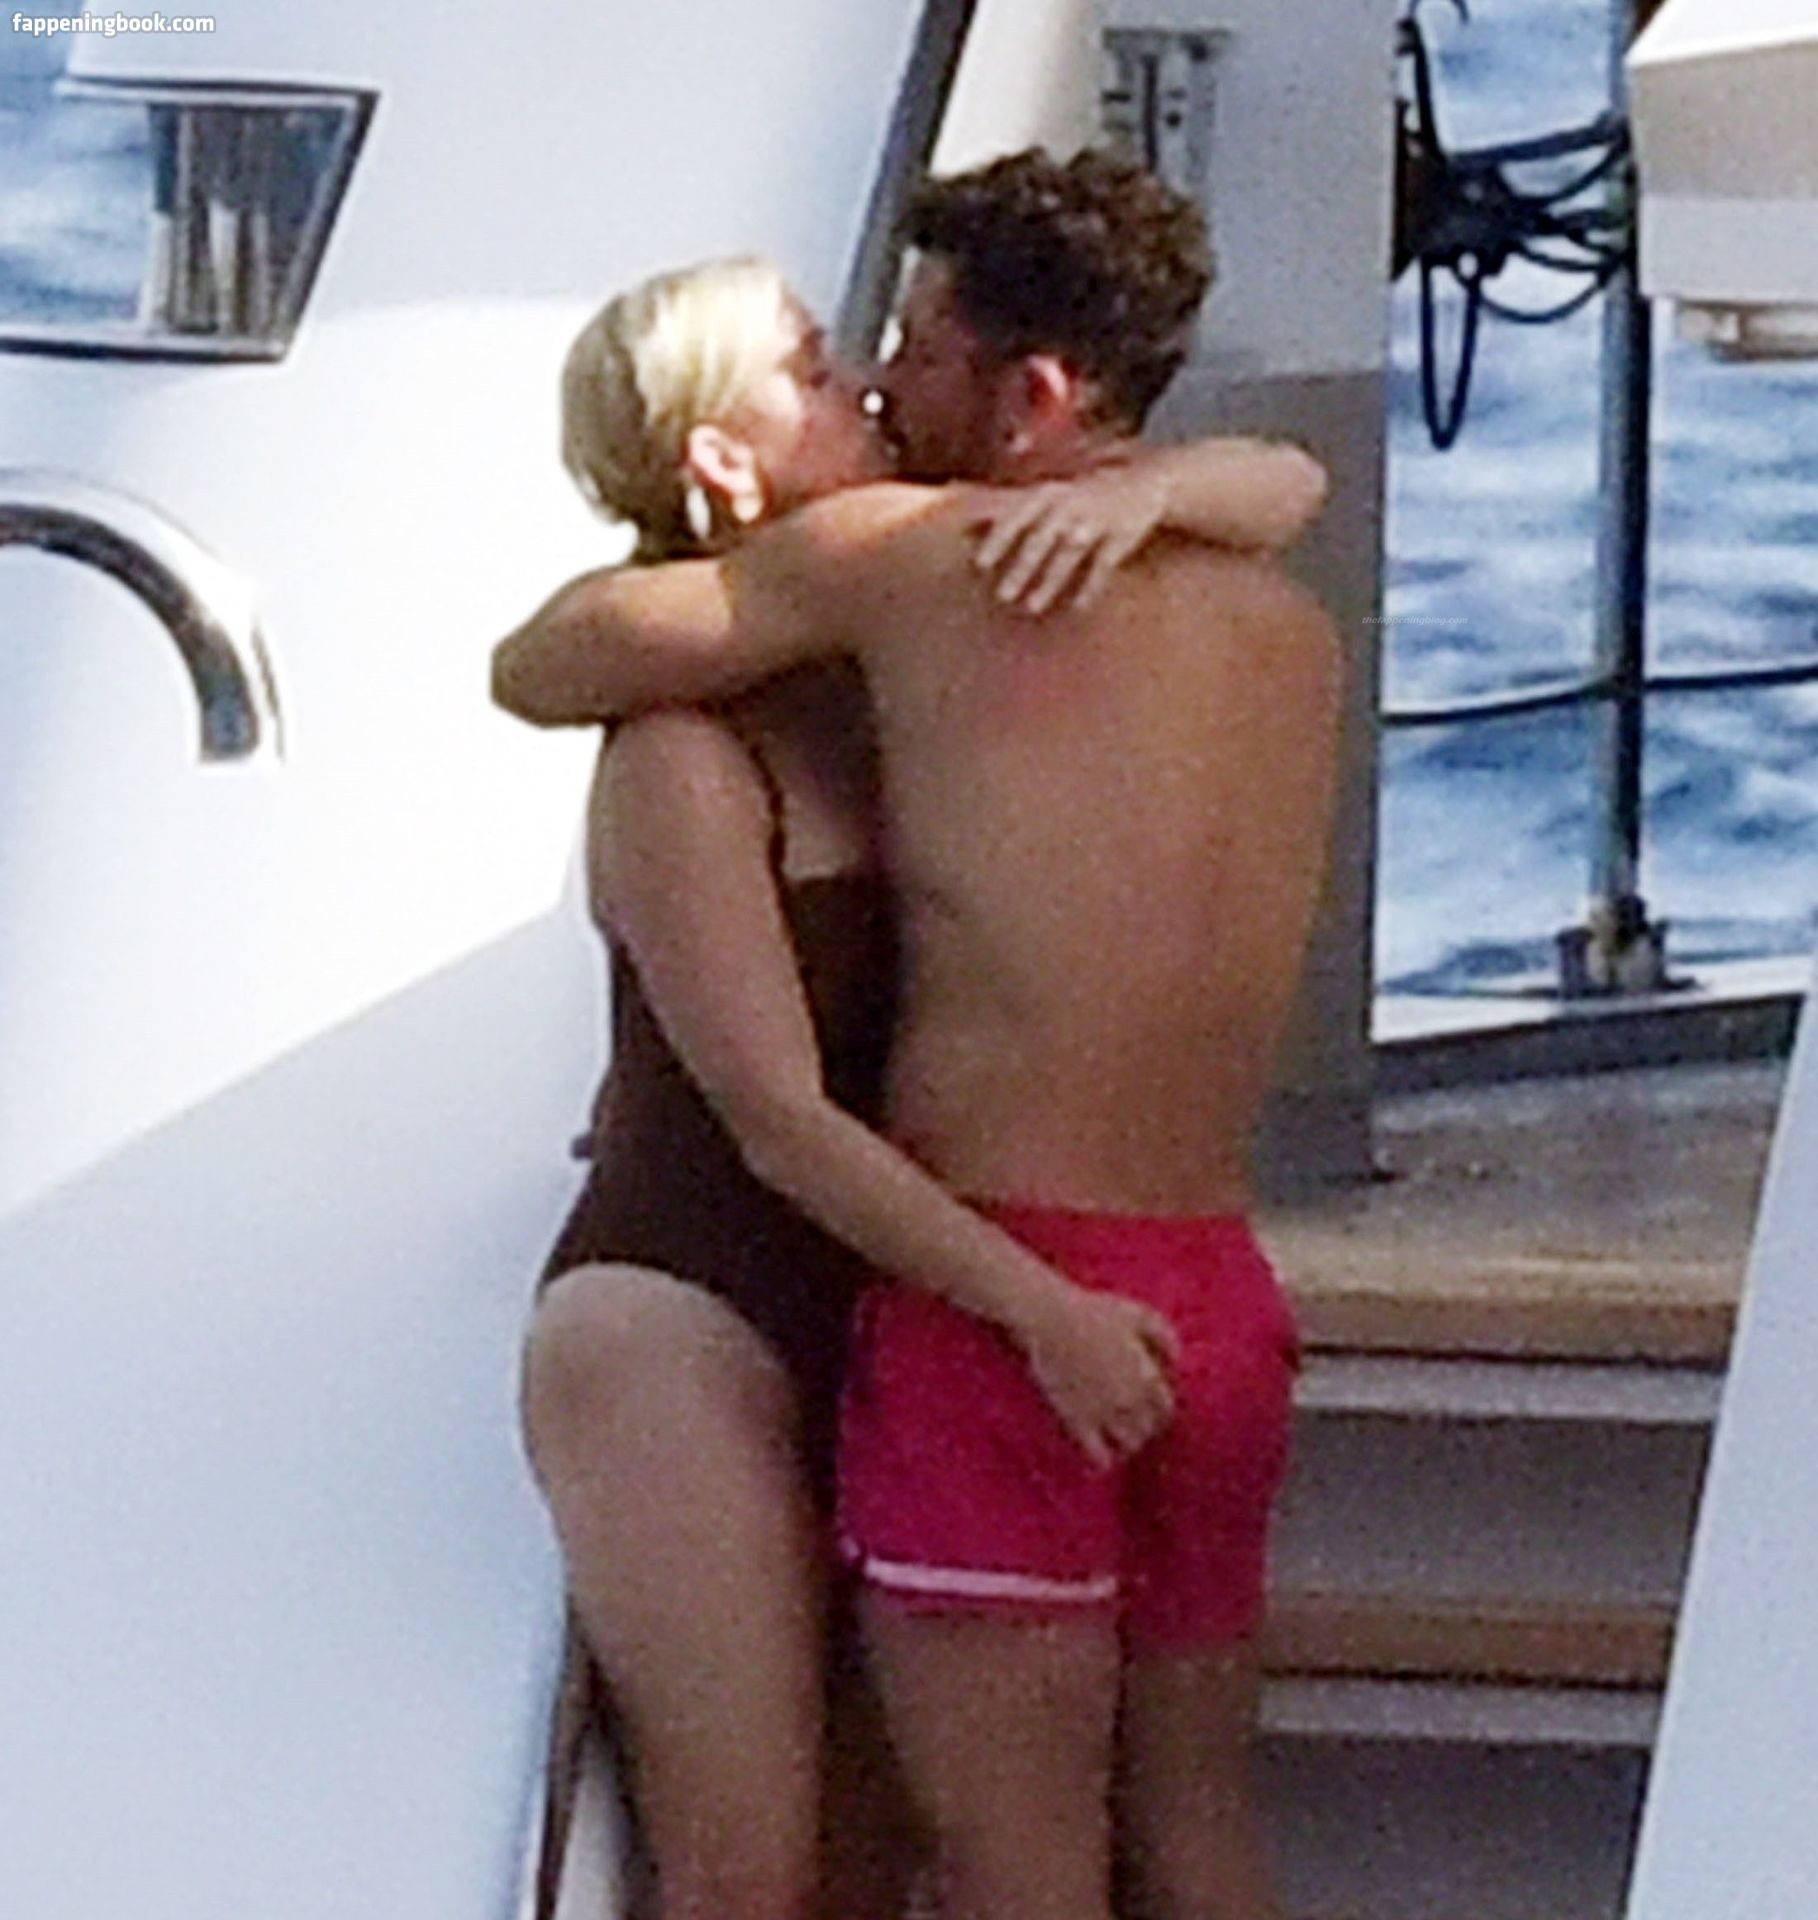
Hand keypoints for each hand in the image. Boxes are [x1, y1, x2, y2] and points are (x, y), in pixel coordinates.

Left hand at [969, 461, 1170, 616]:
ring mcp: (1098, 519)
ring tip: (1032, 607)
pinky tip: (1079, 608)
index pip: (1017, 515)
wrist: (1145, 480)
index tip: (980, 564)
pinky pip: (1104, 566)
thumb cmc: (1084, 492)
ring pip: (1069, 554)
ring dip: (1050, 582)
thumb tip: (966, 517)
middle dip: (1021, 568)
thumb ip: (1013, 505)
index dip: (998, 539)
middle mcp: (1072, 503)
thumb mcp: (1050, 491)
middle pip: (1041, 539)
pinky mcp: (1122, 536)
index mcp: (1050, 492)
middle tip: (1002, 595)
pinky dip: (1092, 587)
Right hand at [1016, 1285, 1181, 1467]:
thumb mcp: (1139, 1314)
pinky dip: (1103, 1460)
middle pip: (1149, 1429)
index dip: (1158, 1408)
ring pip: (1129, 1446)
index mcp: (1148, 1378)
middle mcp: (1131, 1401)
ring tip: (1117, 1436)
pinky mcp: (1077, 1422)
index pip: (1166, 1409)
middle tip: (1131, 1419)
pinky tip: (1099, 1453)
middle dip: (1143, 1425)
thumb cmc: (1095, 1312)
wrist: (1051, 1319)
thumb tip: (1177, 1359)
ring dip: (1127, 1443)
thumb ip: (1165, 1336)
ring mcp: (1104, 1414)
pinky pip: (1098, 1458)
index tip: (1148, 1404)